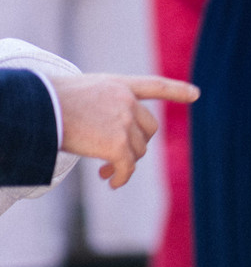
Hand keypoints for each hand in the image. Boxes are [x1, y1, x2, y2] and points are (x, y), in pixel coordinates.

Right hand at [51, 72, 199, 188]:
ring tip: (105, 172)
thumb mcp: (81, 92)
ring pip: (137, 150)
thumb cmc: (47, 100)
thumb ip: (102, 105)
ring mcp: (124, 121)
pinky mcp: (117, 144)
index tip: (196, 94)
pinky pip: (128, 167)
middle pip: (148, 129)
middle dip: (137, 145)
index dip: (176, 90)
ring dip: (124, 164)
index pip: (154, 85)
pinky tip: (112, 182)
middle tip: (118, 160)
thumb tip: (108, 137)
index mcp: (118, 84)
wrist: (37, 108)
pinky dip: (122, 177)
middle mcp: (127, 101)